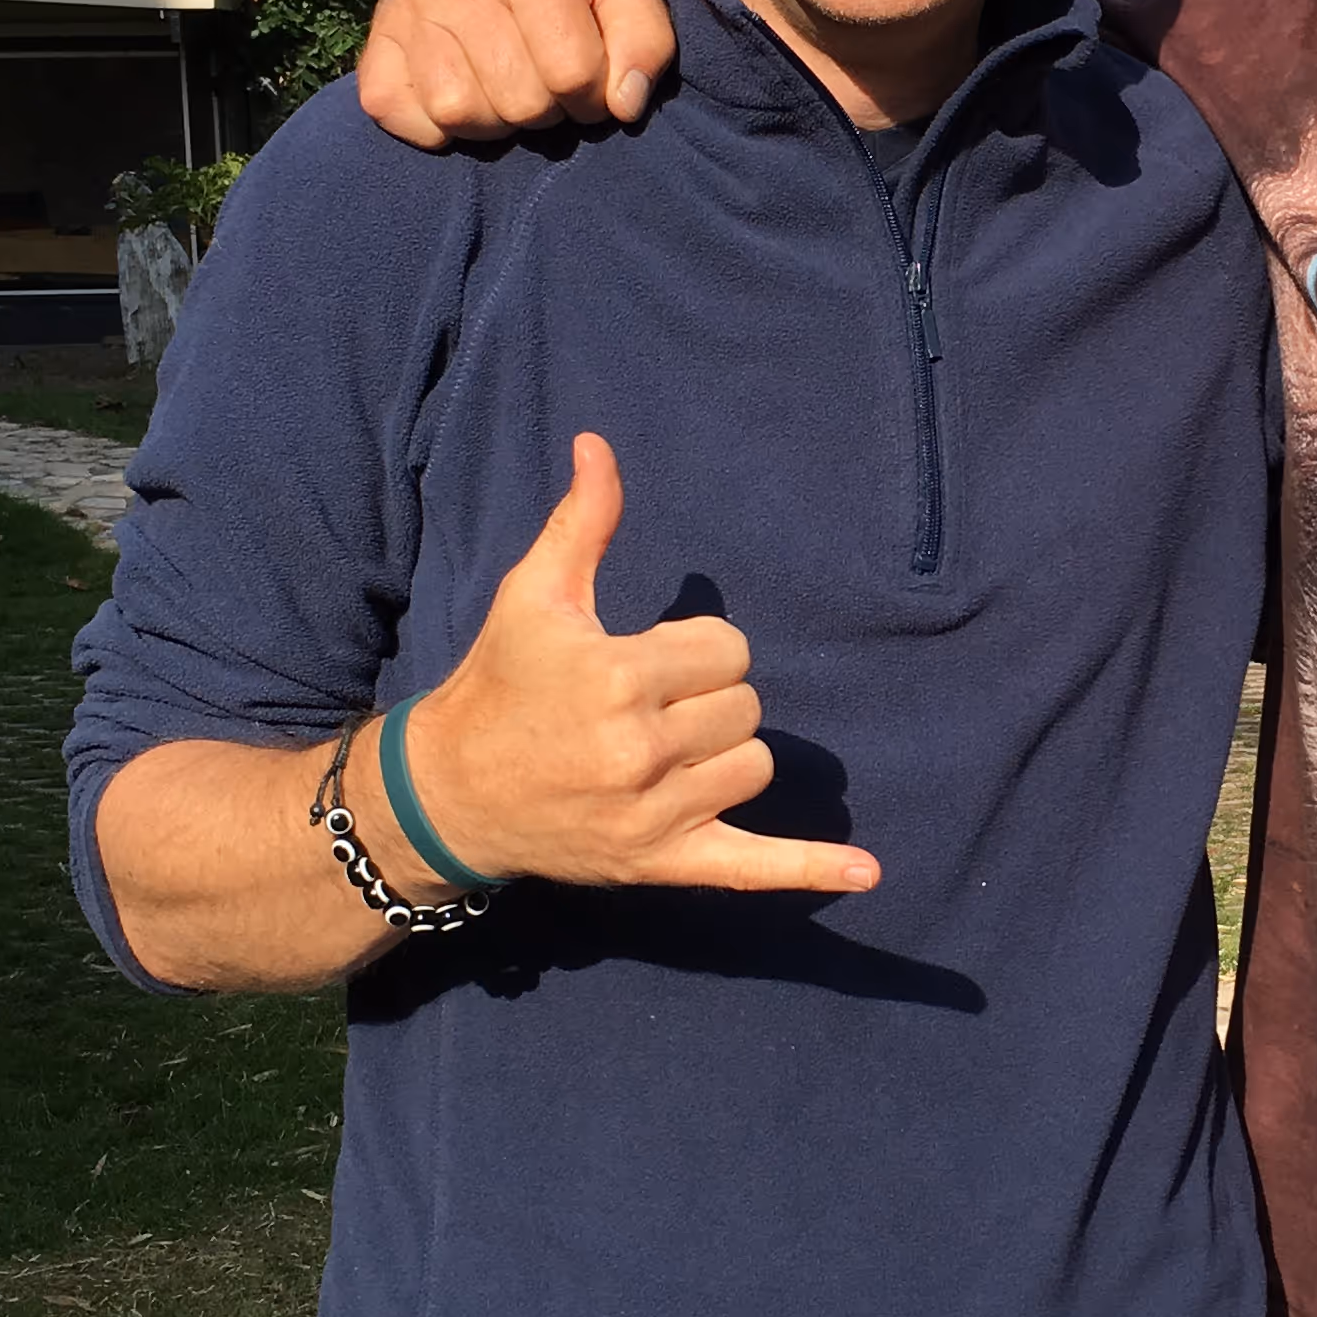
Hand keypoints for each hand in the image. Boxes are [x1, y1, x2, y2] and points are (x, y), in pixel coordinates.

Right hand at [357, 0, 676, 146]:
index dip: (595, 94)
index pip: (573, 73)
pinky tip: (461, 90)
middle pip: (519, 103)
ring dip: (494, 121)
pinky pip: (398, 115)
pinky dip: (433, 125)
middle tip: (545, 76)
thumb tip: (623, 106)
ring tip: (506, 85)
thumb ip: (646, 41)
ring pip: (459, 114)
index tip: (590, 76)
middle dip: (548, 108)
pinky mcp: (375, 44)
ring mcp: (408, 10)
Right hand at [401, 436, 878, 897]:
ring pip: (752, 768)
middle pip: (745, 708)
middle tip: (644, 710)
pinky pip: (754, 867)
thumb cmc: (498, 684)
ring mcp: (655, 814)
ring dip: (723, 756)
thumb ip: (584, 521)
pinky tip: (867, 872)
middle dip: (707, 700)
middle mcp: (640, 750)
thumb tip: (598, 444)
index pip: (729, 651)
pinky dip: (810, 868)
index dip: (696, 650)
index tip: (648, 661)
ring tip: (662, 754)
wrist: (449, 793)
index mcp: (619, 677)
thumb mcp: (534, 595)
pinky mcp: (662, 863)